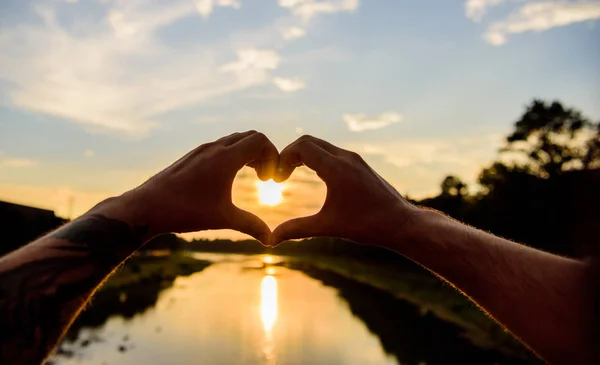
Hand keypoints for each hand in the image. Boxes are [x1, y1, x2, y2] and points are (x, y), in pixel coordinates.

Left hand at [94, 131, 278, 244]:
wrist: (147, 207)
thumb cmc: (186, 211)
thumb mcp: (224, 219)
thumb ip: (251, 225)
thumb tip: (271, 240)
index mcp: (226, 158)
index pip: (260, 140)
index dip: (273, 156)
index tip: (270, 179)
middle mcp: (214, 148)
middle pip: (249, 136)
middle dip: (263, 154)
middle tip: (265, 178)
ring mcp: (201, 150)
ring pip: (233, 140)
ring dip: (248, 154)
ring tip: (253, 176)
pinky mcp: (192, 157)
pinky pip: (220, 147)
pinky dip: (233, 156)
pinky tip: (229, 179)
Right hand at [272, 135, 419, 246]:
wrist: (401, 223)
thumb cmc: (367, 225)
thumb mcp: (328, 227)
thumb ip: (297, 229)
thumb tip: (271, 239)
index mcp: (337, 168)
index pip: (302, 146)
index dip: (284, 158)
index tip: (277, 178)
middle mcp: (346, 158)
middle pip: (310, 141)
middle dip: (291, 154)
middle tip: (280, 174)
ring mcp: (355, 160)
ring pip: (323, 146)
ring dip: (305, 155)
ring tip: (292, 174)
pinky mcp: (361, 166)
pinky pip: (334, 153)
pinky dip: (318, 158)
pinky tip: (315, 177)